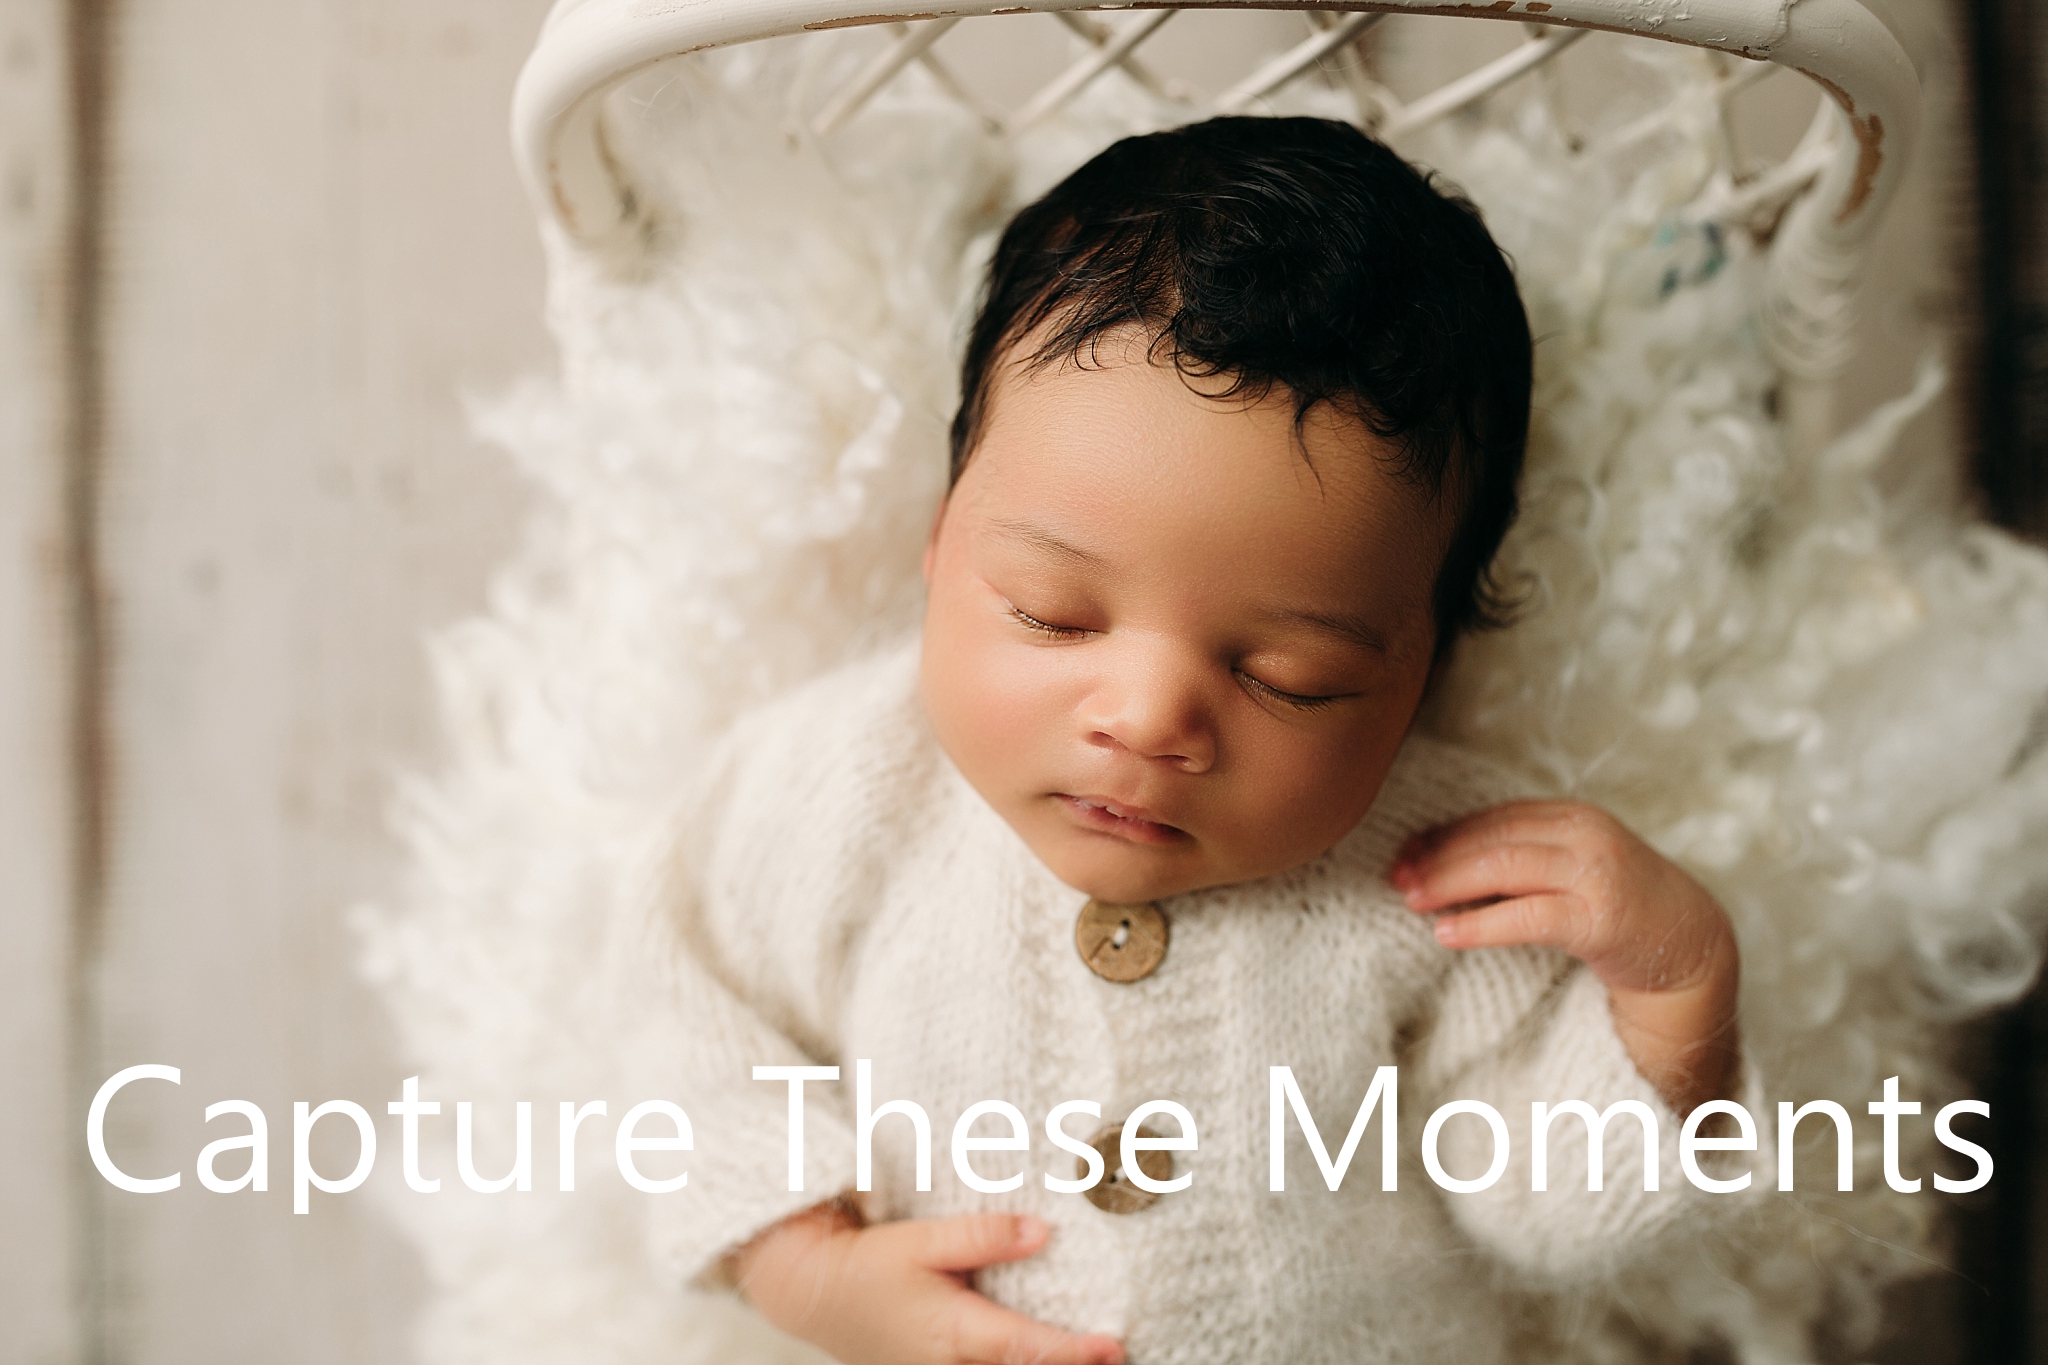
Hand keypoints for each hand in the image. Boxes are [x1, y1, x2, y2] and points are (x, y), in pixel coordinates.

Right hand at [730, 1201, 1125, 1364]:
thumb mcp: (921, 1241)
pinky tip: (1044, 1353)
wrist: (815, 1295)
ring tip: (1094, 1355)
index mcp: (953, 1332)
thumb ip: (982, 1237)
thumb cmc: (866, 1267)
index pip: (1027, 1349)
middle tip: (1119, 1355)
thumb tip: (1040, 1233)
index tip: (1114, 1347)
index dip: (1075, 1354)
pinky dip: (1019, 1364)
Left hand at [1390, 800, 1739, 1114]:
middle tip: (1396, 877)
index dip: (1443, 833)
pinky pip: (1526, 917)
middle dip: (1437, 856)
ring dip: (1449, 883)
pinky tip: (1445, 933)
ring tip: (1412, 900)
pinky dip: (1480, 923)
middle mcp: (1585, 835)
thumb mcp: (1569, 870)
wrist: (1690, 947)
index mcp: (1572, 817)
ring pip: (1504, 869)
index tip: (1404, 851)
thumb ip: (1521, 860)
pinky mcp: (1600, 919)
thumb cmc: (1616, 908)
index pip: (1494, 818)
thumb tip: (1437, 863)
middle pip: (1493, 838)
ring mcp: (1596, 874)